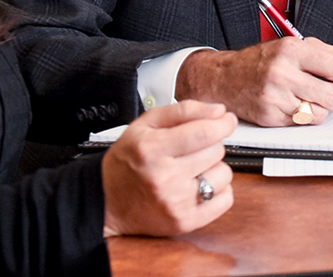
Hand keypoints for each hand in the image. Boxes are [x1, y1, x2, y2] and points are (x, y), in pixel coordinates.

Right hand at [101, 100, 236, 236]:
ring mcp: (175, 202)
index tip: (226, 120)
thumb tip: (218, 112)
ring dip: (213, 168)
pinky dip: (218, 190)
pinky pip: (225, 200)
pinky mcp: (184, 222)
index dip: (222, 123)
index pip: (204, 132)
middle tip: (191, 149)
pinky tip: (199, 185)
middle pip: (216, 151)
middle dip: (209, 144)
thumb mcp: (144, 125)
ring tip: (192, 169)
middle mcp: (164, 177)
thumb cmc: (127, 161)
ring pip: (223, 174)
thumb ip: (182, 111)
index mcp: (152, 149)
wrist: (106, 202)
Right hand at [175, 37, 332, 126]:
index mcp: (291, 49)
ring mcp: (275, 96)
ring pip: (320, 113)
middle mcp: (282, 71)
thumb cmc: (260, 62)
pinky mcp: (269, 116)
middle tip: (327, 94)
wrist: (224, 77)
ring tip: (307, 99)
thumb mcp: (290, 45)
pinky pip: (302, 123)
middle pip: (332, 95)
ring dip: (319, 109)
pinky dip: (302, 117)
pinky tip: (292, 105)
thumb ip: (322, 53)